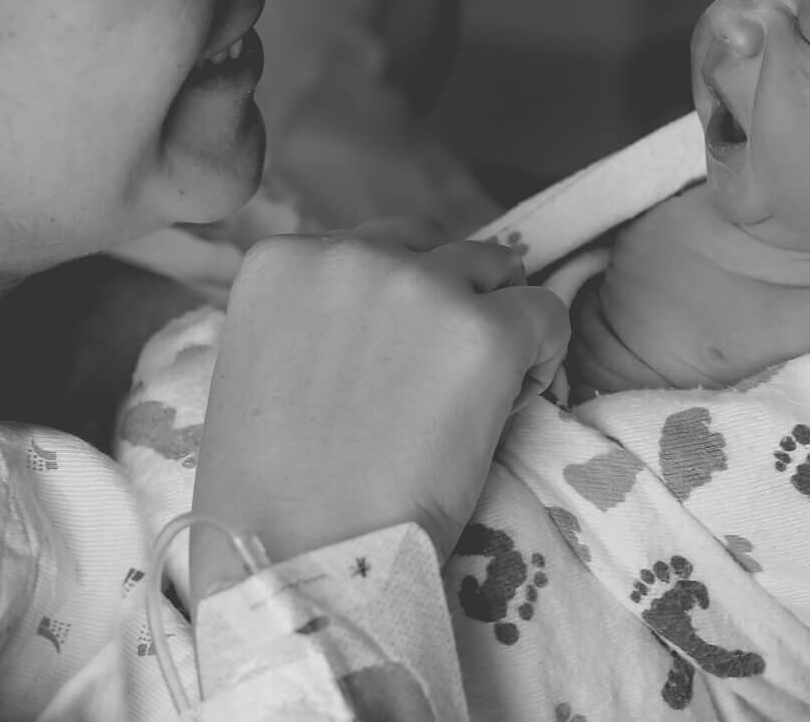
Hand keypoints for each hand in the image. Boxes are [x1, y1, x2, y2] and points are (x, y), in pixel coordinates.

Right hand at [189, 217, 567, 599]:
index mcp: (283, 259)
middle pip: (435, 249)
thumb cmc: (270, 495)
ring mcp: (420, 286)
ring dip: (495, 325)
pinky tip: (511, 409)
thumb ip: (315, 316)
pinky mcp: (485, 331)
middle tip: (438, 383)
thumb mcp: (262, 367)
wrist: (296, 562)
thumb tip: (386, 311)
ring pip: (496, 271)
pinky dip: (543, 356)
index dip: (397, 306)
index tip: (393, 366)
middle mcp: (348, 253)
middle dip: (449, 302)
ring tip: (473, 401)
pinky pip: (547, 313)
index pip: (374, 246)